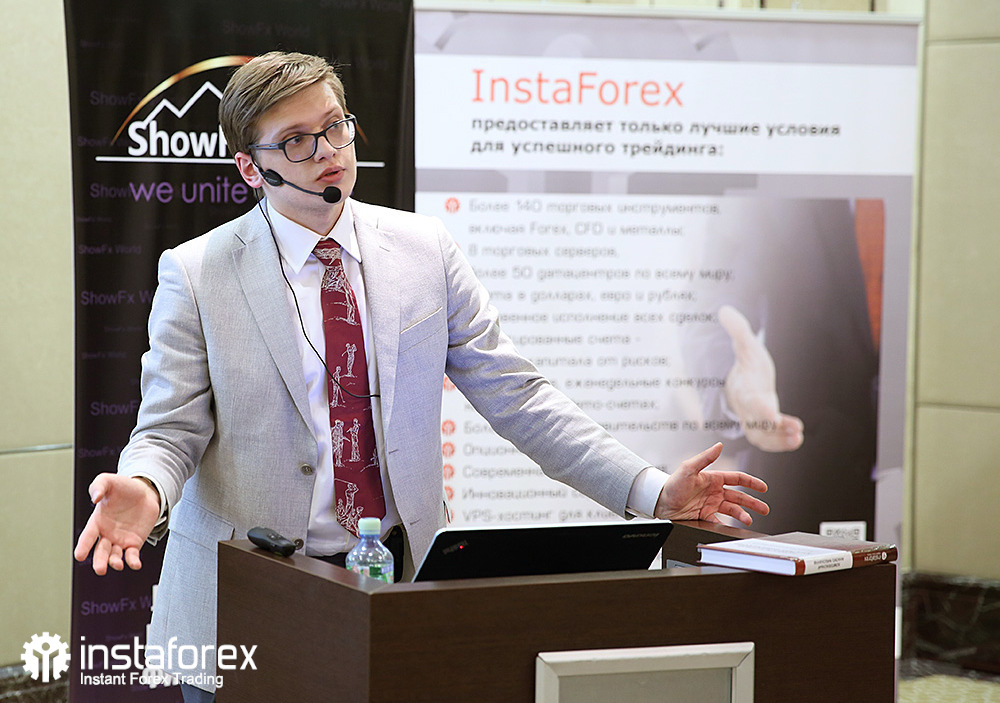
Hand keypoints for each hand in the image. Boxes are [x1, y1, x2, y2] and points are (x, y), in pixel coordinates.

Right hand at [74, 474, 160, 574]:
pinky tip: (135, 564)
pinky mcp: (134, 543)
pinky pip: (132, 555)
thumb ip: (98, 485)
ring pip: (115, 556)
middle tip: (100, 569)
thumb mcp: (108, 481)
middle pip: (100, 551)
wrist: (145, 492)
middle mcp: (106, 534)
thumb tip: (94, 497)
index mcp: (97, 522)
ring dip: (115, 562)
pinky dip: (132, 561)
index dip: (83, 546)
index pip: (88, 536)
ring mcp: (120, 540)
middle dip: (99, 561)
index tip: (79, 556)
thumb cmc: (123, 487)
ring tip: (117, 564)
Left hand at [653, 443, 768, 524]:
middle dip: (753, 502)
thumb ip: (705, 458)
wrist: (659, 503)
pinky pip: (720, 522)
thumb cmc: (672, 484)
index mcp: (712, 478)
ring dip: (742, 515)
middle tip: (765, 509)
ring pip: (732, 510)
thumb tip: (719, 445)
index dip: (751, 482)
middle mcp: (714, 492)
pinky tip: (735, 529)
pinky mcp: (705, 516)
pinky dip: (729, 526)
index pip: (737, 479)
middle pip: (739, 496)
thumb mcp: (688, 468)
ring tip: (749, 520)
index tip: (763, 488)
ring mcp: (710, 505)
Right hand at [719, 305, 803, 451]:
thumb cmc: (747, 363)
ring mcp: (754, 420)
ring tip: (798, 438)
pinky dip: (781, 443)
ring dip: (779, 440)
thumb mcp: (746, 345)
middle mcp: (747, 408)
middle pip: (755, 423)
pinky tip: (798, 439)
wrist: (740, 382)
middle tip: (795, 430)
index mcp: (743, 388)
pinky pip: (768, 440)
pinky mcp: (763, 427)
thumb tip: (724, 309)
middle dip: (773, 429)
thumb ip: (738, 330)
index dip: (760, 409)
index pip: (750, 401)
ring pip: (761, 436)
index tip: (773, 415)